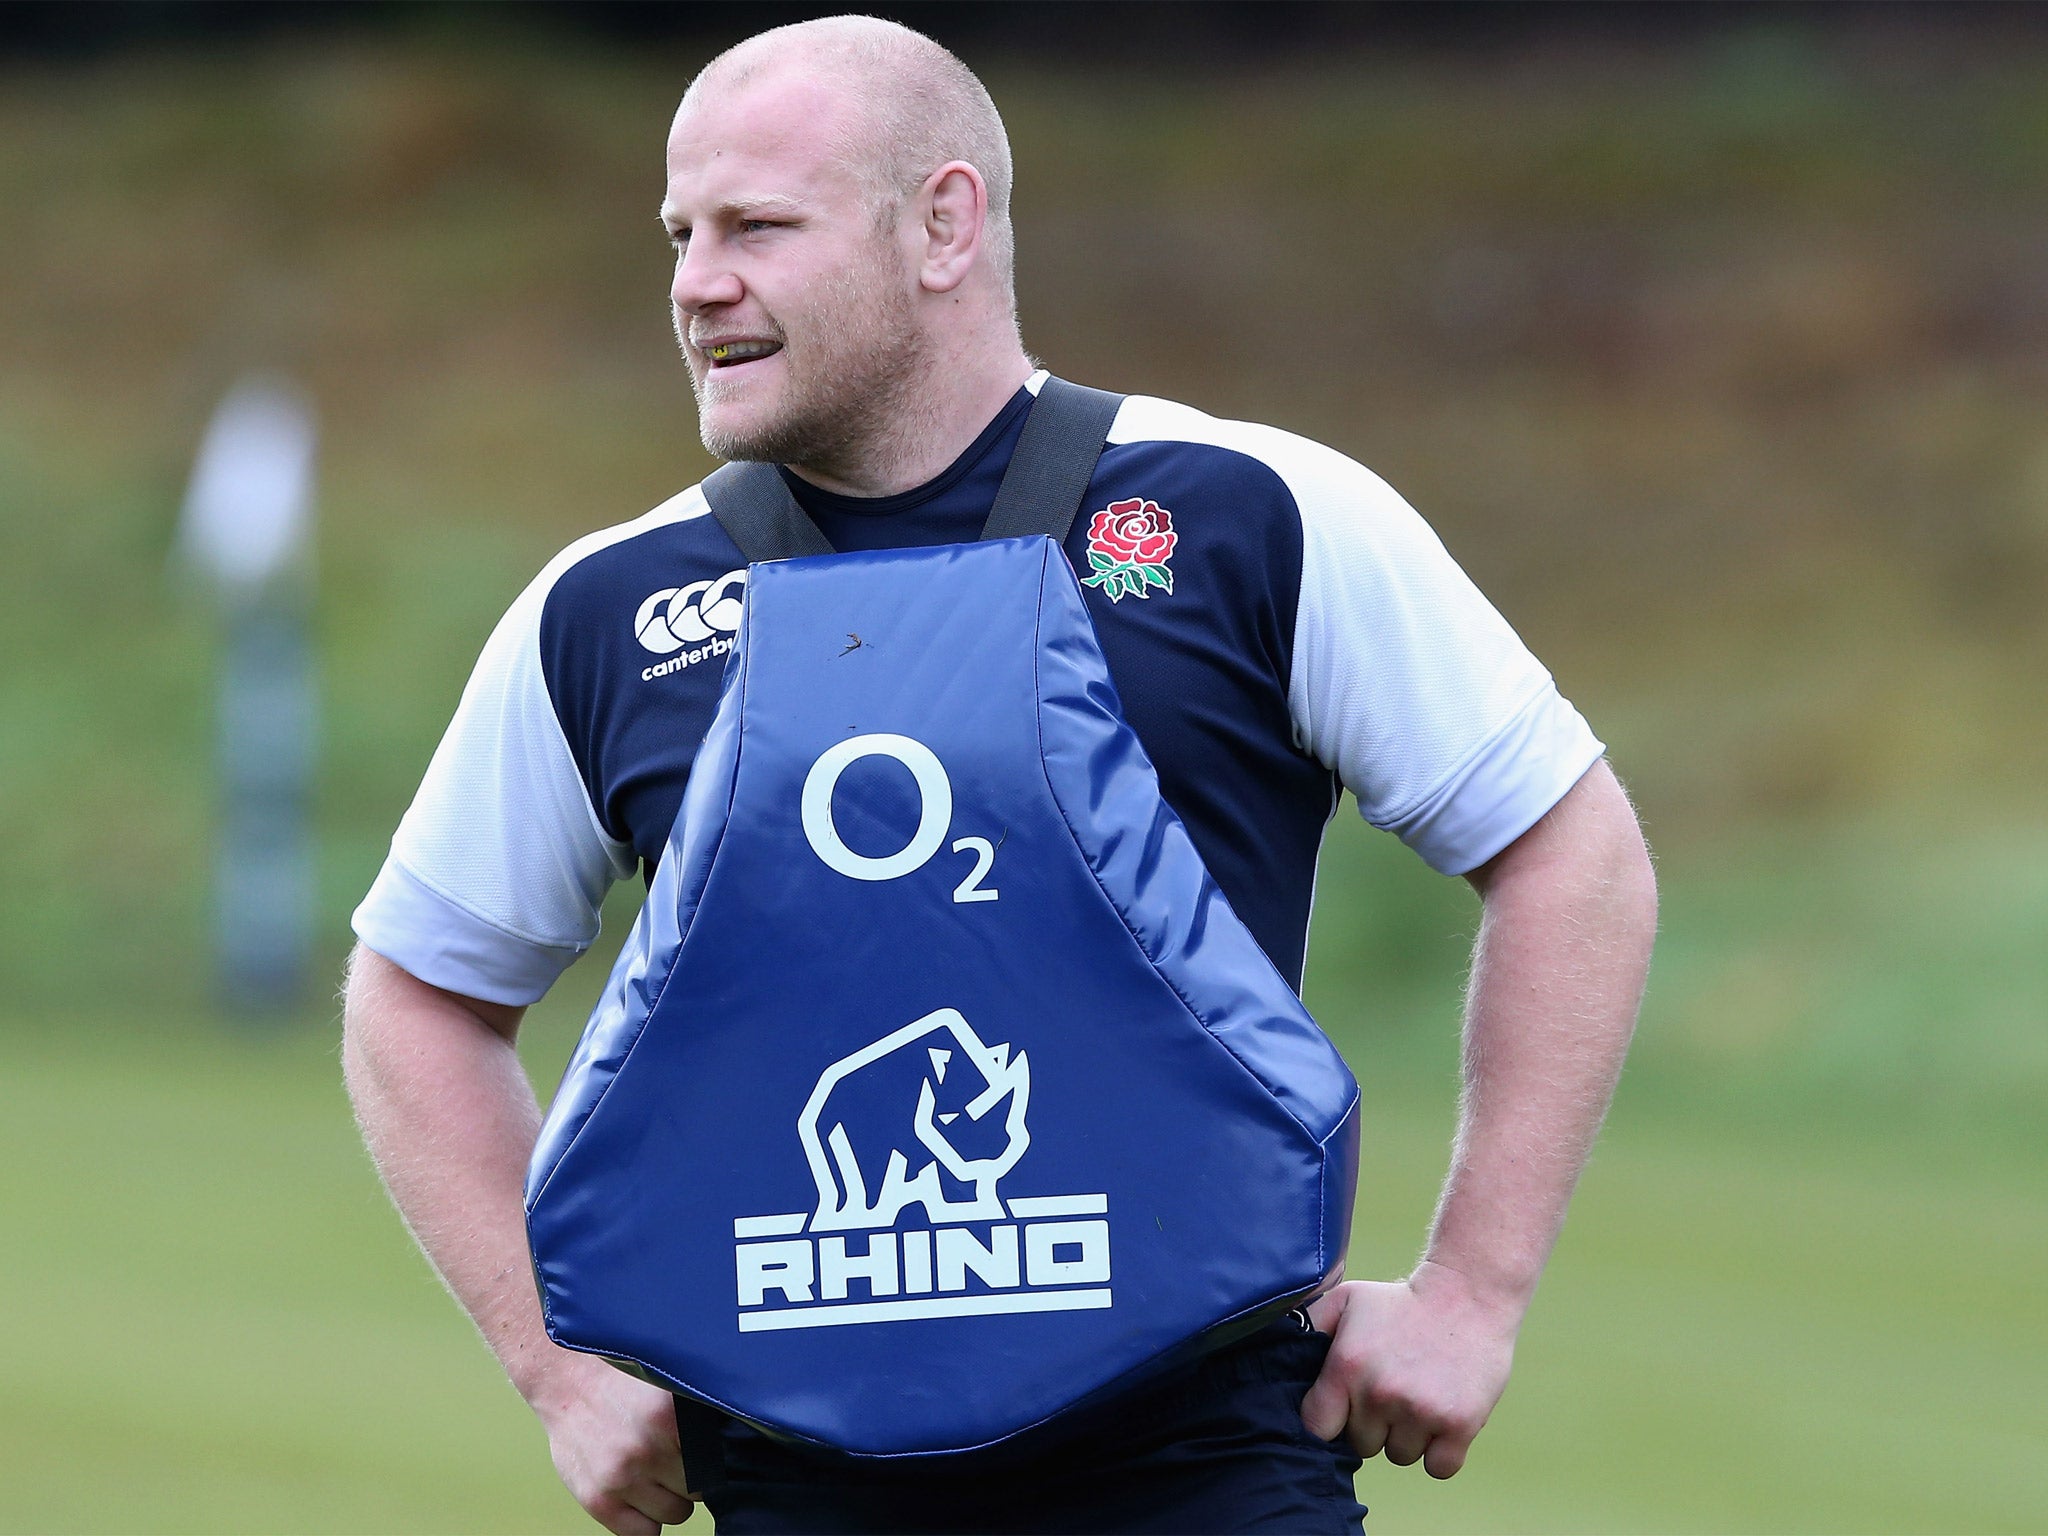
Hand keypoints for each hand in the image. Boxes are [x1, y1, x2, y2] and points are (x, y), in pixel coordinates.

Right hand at [529, 1351, 699, 1531]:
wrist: (567, 1383)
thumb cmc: (620, 1384)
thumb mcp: (665, 1387)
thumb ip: (694, 1416)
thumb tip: (731, 1444)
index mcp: (668, 1417)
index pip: (715, 1461)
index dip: (710, 1459)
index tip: (701, 1453)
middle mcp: (646, 1449)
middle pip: (698, 1490)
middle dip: (690, 1479)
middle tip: (673, 1460)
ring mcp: (621, 1478)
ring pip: (675, 1514)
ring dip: (670, 1500)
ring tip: (654, 1476)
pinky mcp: (598, 1502)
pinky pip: (644, 1534)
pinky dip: (646, 1521)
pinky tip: (639, 1497)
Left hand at [1298, 1262, 1521, 1478]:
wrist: (1467, 1294)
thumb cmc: (1400, 1301)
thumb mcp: (1346, 1301)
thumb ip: (1308, 1327)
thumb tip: (1274, 1351)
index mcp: (1346, 1368)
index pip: (1317, 1428)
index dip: (1330, 1422)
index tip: (1344, 1409)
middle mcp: (1379, 1394)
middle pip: (1362, 1445)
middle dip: (1372, 1425)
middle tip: (1390, 1393)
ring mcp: (1420, 1411)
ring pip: (1399, 1456)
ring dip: (1407, 1436)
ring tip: (1418, 1397)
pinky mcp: (1459, 1425)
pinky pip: (1438, 1468)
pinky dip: (1439, 1453)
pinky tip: (1440, 1418)